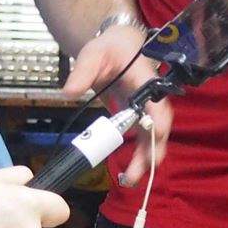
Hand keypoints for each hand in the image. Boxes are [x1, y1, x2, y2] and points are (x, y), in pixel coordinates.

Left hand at [62, 23, 169, 186]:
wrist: (118, 47)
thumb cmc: (110, 48)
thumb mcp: (93, 54)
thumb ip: (82, 71)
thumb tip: (69, 92)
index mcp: (146, 79)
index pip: (156, 102)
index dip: (157, 120)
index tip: (154, 136)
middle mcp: (152, 99)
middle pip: (158, 128)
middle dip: (150, 153)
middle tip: (135, 174)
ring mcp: (148, 110)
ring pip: (152, 139)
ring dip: (144, 161)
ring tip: (129, 180)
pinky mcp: (140, 119)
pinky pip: (143, 141)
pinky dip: (138, 158)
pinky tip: (127, 174)